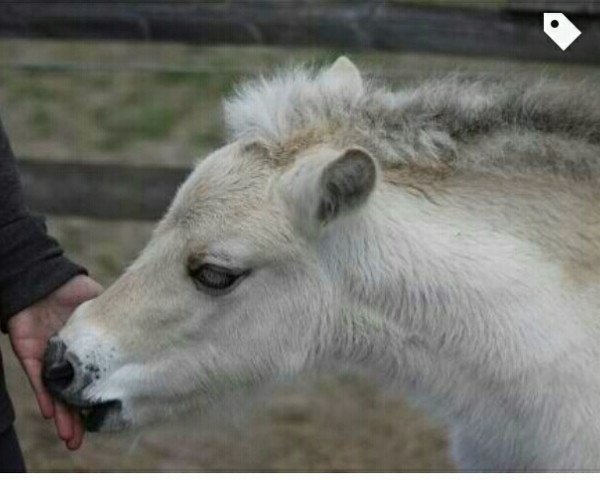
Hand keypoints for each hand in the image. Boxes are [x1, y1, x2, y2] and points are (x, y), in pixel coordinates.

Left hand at [8, 275, 102, 449]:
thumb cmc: (74, 289)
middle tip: (80, 440)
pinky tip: (50, 411)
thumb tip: (144, 326)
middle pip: (70, 395)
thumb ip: (116, 320)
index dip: (94, 400)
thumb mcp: (103, 306)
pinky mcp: (30, 354)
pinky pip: (37, 379)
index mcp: (82, 351)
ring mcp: (47, 359)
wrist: (45, 280)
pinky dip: (44, 394)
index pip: (89, 381)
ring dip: (60, 415)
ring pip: (54, 393)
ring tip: (69, 436)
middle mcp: (65, 360)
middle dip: (75, 418)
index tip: (103, 418)